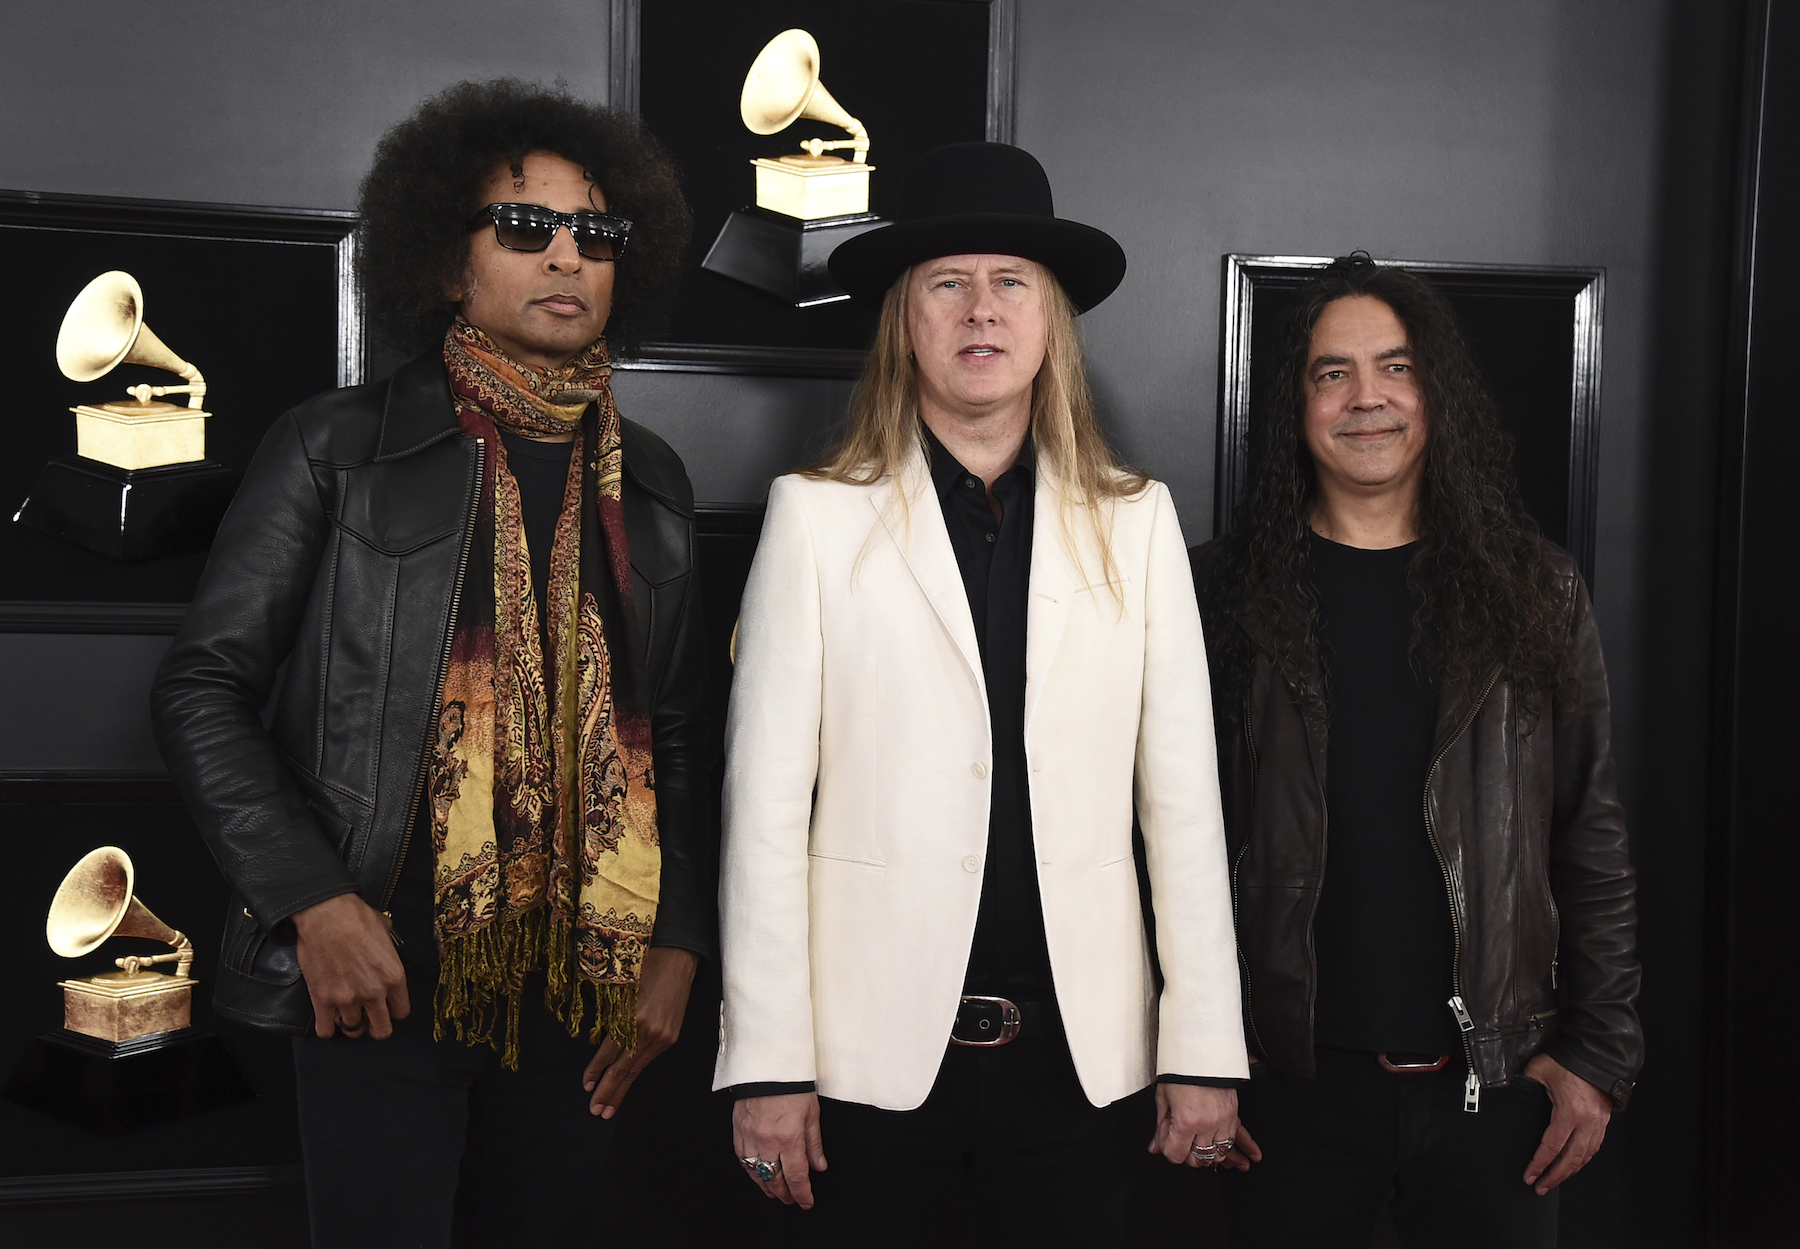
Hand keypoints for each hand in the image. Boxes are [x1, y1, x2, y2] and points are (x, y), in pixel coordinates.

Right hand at [292, 893, 409, 1038]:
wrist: (325, 914)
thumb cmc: (357, 918)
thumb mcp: (386, 931)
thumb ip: (391, 948)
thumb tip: (388, 946)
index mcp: (394, 977)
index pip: (402, 1012)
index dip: (394, 1011)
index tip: (387, 1007)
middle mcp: (373, 993)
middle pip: (381, 1030)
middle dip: (376, 1026)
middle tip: (369, 1018)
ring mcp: (347, 999)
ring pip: (353, 1031)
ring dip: (351, 1024)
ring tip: (347, 1015)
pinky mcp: (322, 1000)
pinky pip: (326, 1030)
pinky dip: (327, 1028)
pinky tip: (328, 1019)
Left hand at [583, 946, 698, 1117]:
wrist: (679, 959)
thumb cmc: (646, 964)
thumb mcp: (622, 987)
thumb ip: (613, 1014)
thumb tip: (600, 1039)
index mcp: (634, 1017)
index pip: (610, 1052)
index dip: (597, 1070)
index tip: (586, 1086)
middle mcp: (649, 1031)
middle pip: (624, 1068)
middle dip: (609, 1091)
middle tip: (596, 1111)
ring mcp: (663, 1036)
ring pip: (637, 1068)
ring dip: (622, 1089)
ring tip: (609, 1108)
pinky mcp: (671, 1036)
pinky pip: (648, 1059)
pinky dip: (635, 1072)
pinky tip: (626, 1084)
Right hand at [733, 1092, 825, 1207]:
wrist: (766, 1065)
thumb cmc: (791, 1085)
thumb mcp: (811, 1113)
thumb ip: (814, 1143)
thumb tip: (819, 1166)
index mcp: (789, 1137)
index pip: (797, 1177)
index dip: (802, 1194)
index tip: (806, 1202)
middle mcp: (768, 1142)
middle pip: (775, 1180)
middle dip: (785, 1194)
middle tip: (791, 1199)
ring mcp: (750, 1138)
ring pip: (757, 1174)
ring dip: (767, 1186)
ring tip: (775, 1192)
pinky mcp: (738, 1132)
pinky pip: (743, 1160)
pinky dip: (751, 1171)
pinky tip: (758, 1174)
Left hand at [1148, 1083, 1260, 1168]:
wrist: (1202, 1053)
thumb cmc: (1181, 1072)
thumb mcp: (1164, 1098)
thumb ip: (1161, 1127)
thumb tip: (1155, 1148)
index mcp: (1186, 1121)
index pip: (1176, 1154)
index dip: (1169, 1151)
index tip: (1168, 1142)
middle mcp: (1206, 1125)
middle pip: (1197, 1159)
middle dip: (1187, 1155)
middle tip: (1182, 1143)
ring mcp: (1223, 1121)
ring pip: (1217, 1154)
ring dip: (1206, 1153)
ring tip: (1197, 1144)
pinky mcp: (1233, 1116)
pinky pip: (1230, 1141)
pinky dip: (1222, 1146)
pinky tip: (1215, 1142)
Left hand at [1520, 1053, 1611, 1193]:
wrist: (1597, 1054)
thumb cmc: (1567, 1061)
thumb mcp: (1538, 1070)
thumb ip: (1524, 1085)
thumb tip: (1508, 1093)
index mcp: (1570, 1112)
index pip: (1552, 1146)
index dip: (1539, 1164)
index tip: (1529, 1176)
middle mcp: (1587, 1123)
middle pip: (1571, 1159)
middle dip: (1555, 1176)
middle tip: (1540, 1188)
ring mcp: (1598, 1124)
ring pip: (1585, 1157)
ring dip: (1569, 1172)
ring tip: (1554, 1181)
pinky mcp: (1604, 1122)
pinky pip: (1594, 1148)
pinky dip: (1582, 1160)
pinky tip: (1572, 1165)